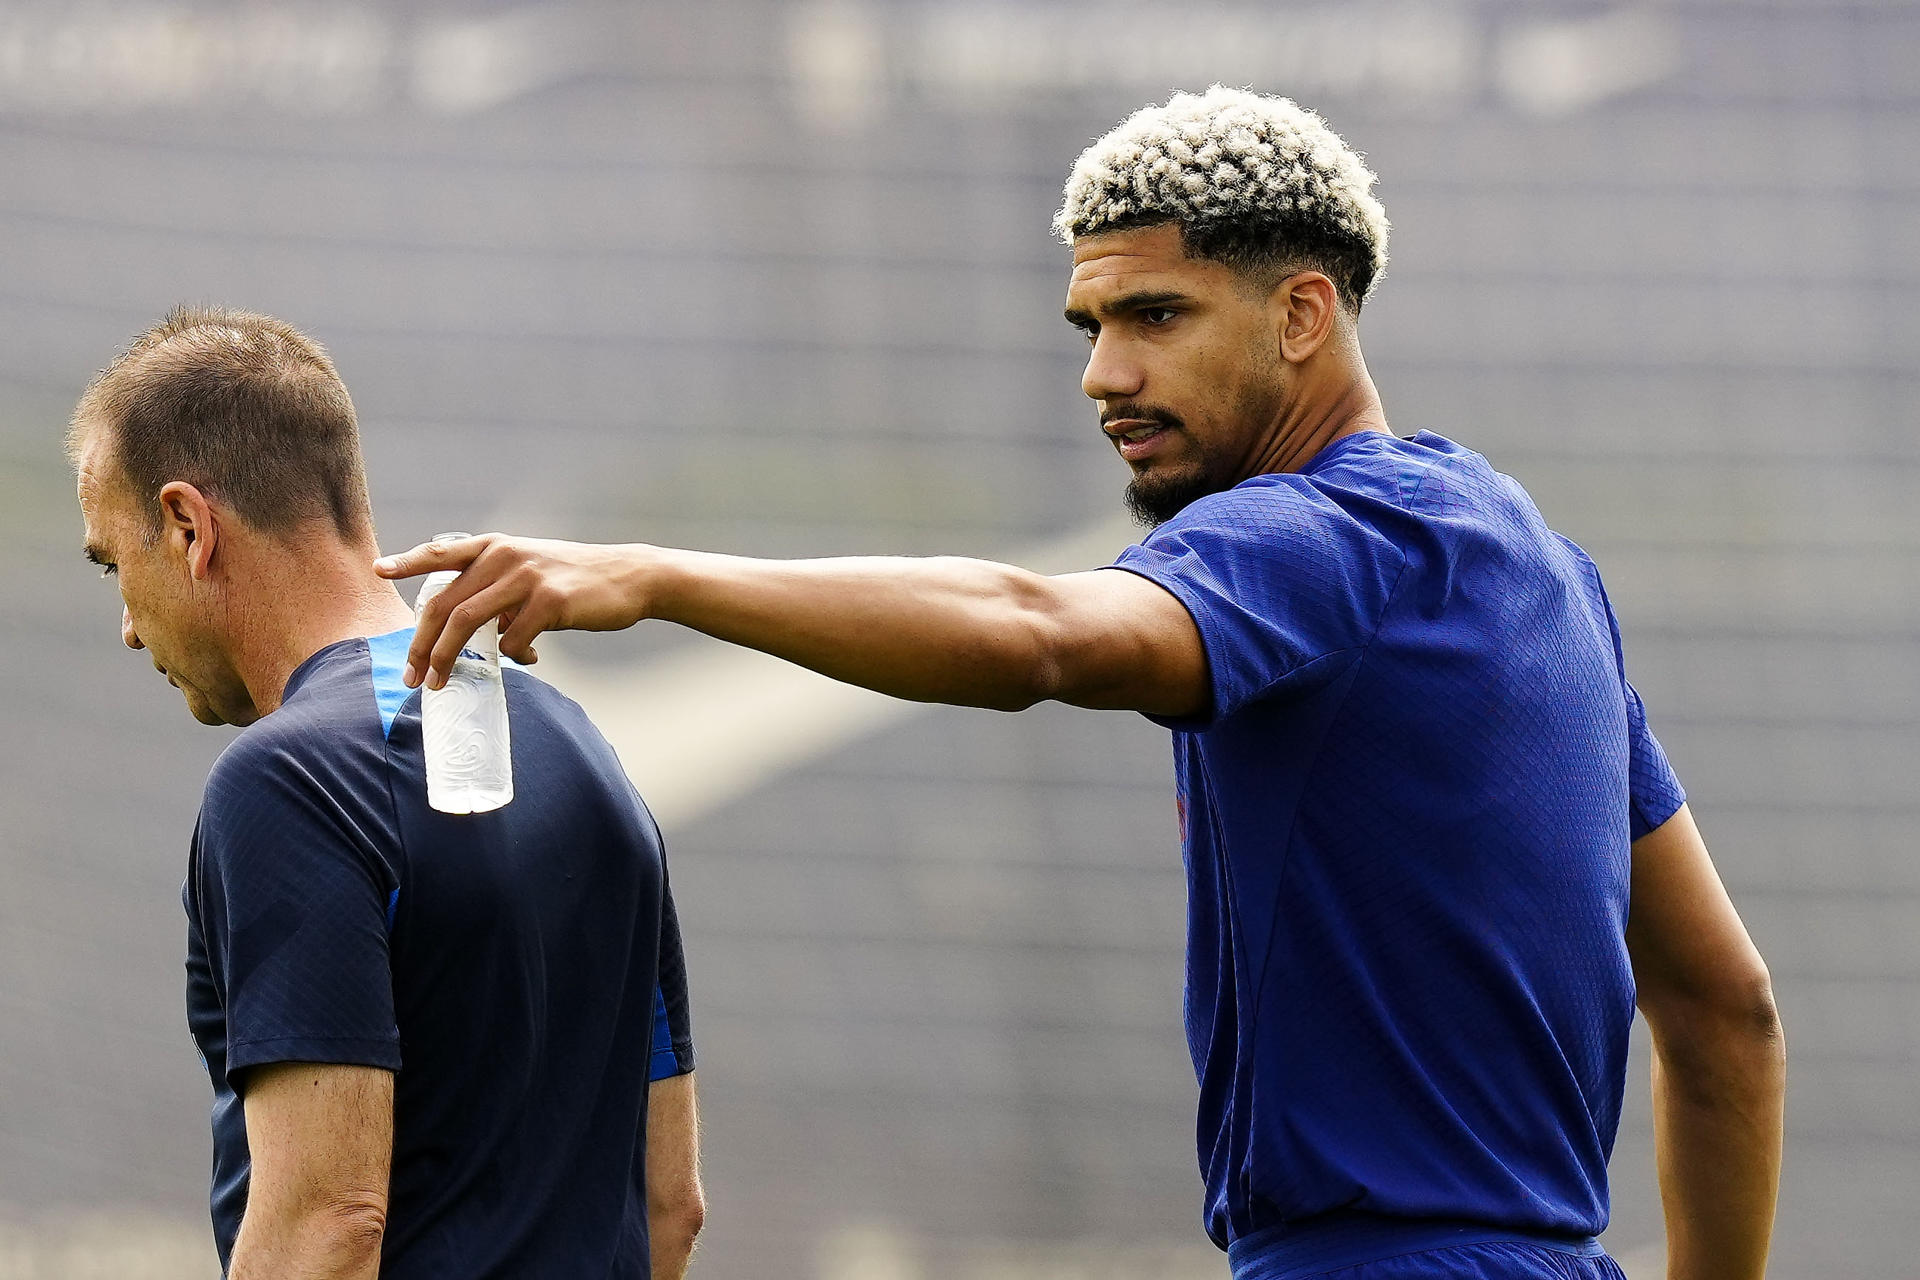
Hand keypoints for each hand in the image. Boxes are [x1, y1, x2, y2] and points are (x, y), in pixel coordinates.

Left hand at [374, 534, 647, 688]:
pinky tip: (531, 655)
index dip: (407, 562)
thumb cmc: (576, 578)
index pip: (440, 553)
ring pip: (467, 623)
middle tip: (412, 675)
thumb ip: (496, 588)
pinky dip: (514, 655)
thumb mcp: (531, 568)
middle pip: (445, 602)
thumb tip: (472, 630)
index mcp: (495, 546)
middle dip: (422, 644)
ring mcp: (525, 578)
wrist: (629, 576)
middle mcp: (504, 556)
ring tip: (440, 683)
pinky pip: (513, 640)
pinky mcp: (549, 602)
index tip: (378, 571)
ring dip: (447, 658)